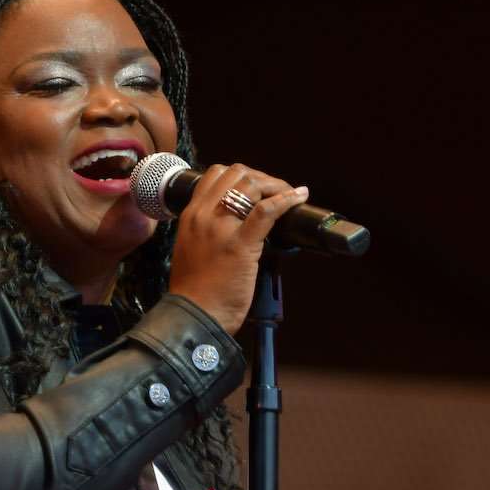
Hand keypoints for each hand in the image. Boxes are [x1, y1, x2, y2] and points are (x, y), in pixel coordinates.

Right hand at [165, 164, 309, 334]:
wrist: (194, 316)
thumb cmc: (196, 290)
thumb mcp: (192, 247)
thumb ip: (207, 229)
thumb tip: (234, 220)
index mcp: (191, 215)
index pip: (216, 174)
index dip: (241, 175)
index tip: (256, 189)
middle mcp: (203, 215)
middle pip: (237, 173)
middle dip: (261, 178)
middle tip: (275, 192)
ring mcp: (222, 228)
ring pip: (252, 185)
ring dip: (275, 186)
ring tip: (289, 195)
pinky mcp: (241, 244)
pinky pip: (267, 211)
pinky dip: (287, 199)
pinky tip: (299, 197)